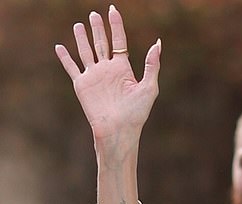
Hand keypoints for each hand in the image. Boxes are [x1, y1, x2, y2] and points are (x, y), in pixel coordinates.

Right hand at [55, 6, 159, 154]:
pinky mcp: (82, 85)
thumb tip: (158, 43)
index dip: (116, 25)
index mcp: (123, 69)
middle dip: (98, 29)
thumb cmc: (136, 113)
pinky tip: (59, 46)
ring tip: (80, 24)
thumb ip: (152, 65)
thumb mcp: (149, 87)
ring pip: (86, 51)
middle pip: (102, 43)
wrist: (118, 130)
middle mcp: (108, 70)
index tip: (113, 9)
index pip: (119, 42)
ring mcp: (94, 76)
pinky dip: (65, 57)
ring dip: (82, 38)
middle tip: (94, 14)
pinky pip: (71, 67)